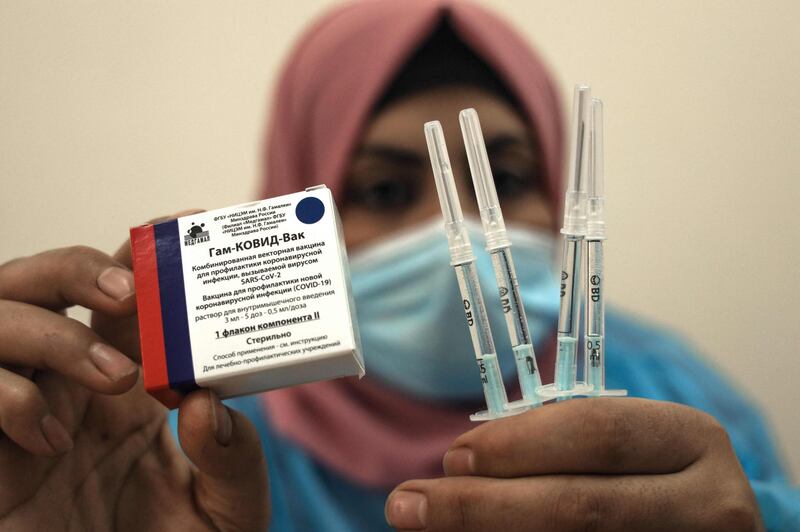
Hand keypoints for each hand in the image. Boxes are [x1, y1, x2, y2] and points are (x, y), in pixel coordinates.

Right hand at [0, 236, 268, 528]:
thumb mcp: (228, 507)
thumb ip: (235, 459)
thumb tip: (206, 406)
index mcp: (129, 381)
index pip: (121, 293)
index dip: (143, 253)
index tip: (186, 223)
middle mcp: (69, 384)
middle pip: (41, 282)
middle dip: (77, 267)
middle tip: (130, 291)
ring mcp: (23, 412)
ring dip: (50, 332)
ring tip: (117, 376)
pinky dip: (9, 398)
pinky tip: (54, 443)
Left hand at [386, 398, 761, 530]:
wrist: (694, 524)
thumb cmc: (641, 475)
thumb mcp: (617, 447)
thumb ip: (553, 445)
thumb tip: (456, 468)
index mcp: (692, 439)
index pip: (597, 432)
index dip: (517, 444)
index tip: (451, 457)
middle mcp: (712, 504)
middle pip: (580, 507)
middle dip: (482, 506)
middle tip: (409, 505)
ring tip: (427, 527)